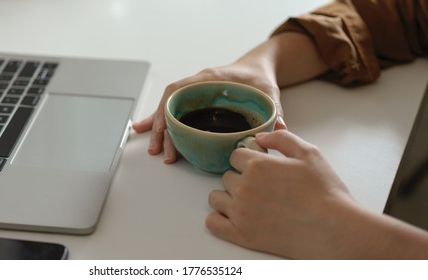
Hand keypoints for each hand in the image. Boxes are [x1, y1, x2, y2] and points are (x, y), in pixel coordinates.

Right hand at [132, 61, 286, 163]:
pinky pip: (174, 114)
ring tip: (155, 150)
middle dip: (162, 128)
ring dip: (159, 130)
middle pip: (170, 105)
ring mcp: (194, 95)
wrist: (257, 69)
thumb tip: (281, 128)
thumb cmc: (259, 78)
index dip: (168, 109)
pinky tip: (146, 132)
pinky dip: (160, 124)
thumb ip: (275, 109)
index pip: (179, 90)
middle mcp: (197, 86)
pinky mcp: (195, 104)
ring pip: (169, 111)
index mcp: (209, 78)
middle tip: (162, 151)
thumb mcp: (269, 92)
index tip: (163, 128)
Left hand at [206, 130, 359, 258]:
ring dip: (228, 197)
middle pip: (227, 176)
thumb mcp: (309, 153)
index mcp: (257, 165)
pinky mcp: (241, 235)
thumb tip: (260, 137)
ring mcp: (240, 213)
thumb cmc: (325, 192)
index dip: (248, 160)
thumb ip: (281, 138)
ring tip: (249, 202)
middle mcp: (244, 188)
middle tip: (262, 187)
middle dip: (241, 179)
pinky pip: (212, 223)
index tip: (260, 168)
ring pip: (216, 198)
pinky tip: (235, 217)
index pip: (235, 155)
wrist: (334, 229)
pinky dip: (220, 219)